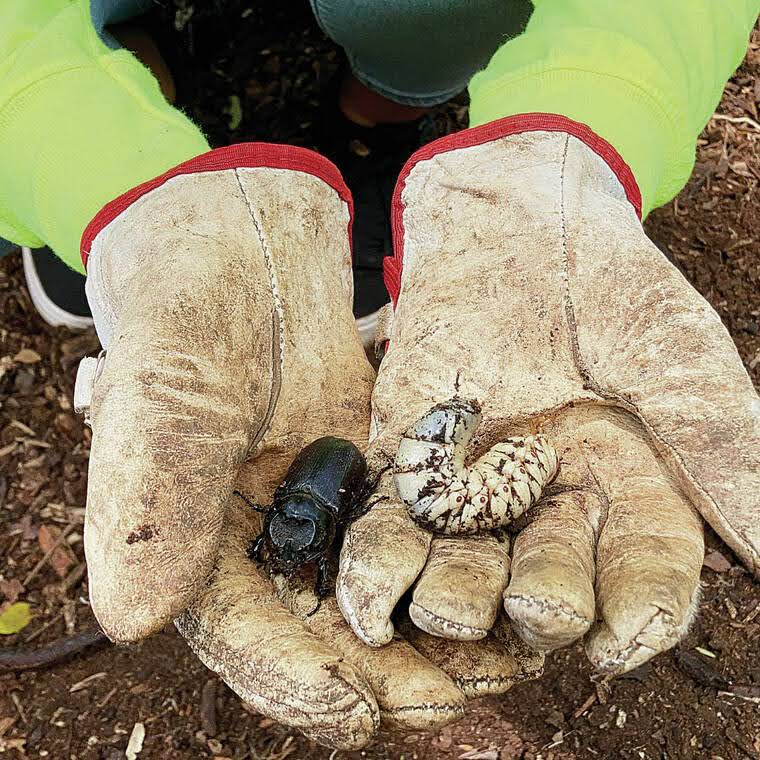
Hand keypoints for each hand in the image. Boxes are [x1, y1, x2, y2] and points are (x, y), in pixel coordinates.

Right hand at [77, 145, 540, 747]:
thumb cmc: (187, 311)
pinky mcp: (377, 475)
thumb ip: (151, 495)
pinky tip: (512, 584)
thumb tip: (135, 620)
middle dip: (386, 674)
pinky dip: (459, 563)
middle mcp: (264, 539)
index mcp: (194, 538)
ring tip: (505, 664)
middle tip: (452, 704)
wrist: (243, 249)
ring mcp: (325, 509)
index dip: (291, 677)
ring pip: (382, 593)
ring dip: (438, 634)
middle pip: (322, 631)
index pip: (239, 630)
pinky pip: (421, 533)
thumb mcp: (166, 389)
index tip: (352, 712)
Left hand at [338, 119, 758, 673]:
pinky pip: (395, 527)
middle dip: (542, 604)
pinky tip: (367, 601)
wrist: (509, 221)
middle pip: (551, 582)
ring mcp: (478, 489)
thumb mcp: (670, 353)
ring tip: (446, 611)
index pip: (644, 567)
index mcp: (633, 486)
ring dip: (456, 601)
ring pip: (469, 570)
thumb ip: (715, 442)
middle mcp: (554, 503)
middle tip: (534, 610)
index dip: (640, 611)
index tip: (622, 642)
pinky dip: (378, 567)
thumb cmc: (602, 279)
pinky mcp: (414, 465)